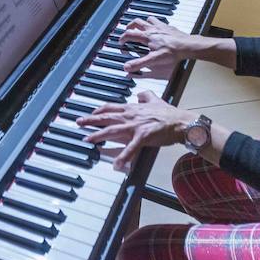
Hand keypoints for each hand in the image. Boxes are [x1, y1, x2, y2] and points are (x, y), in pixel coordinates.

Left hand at [77, 92, 195, 172]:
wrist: (181, 122)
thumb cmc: (169, 113)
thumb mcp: (156, 100)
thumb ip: (146, 96)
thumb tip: (140, 94)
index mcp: (133, 108)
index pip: (111, 107)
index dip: (99, 110)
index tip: (90, 113)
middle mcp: (131, 116)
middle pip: (106, 117)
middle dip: (90, 120)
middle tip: (78, 123)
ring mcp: (135, 127)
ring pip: (112, 130)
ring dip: (98, 135)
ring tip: (87, 139)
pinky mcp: (143, 137)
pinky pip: (131, 149)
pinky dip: (123, 157)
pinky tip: (116, 165)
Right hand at [119, 18, 195, 78]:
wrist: (186, 45)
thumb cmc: (172, 52)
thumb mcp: (154, 60)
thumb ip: (139, 63)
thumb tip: (127, 67)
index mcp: (147, 37)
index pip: (129, 34)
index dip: (123, 38)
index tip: (121, 42)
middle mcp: (152, 29)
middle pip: (136, 22)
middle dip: (130, 26)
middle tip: (128, 30)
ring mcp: (160, 26)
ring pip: (147, 19)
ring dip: (142, 22)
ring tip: (140, 26)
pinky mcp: (168, 26)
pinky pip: (158, 21)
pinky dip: (154, 22)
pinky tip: (156, 27)